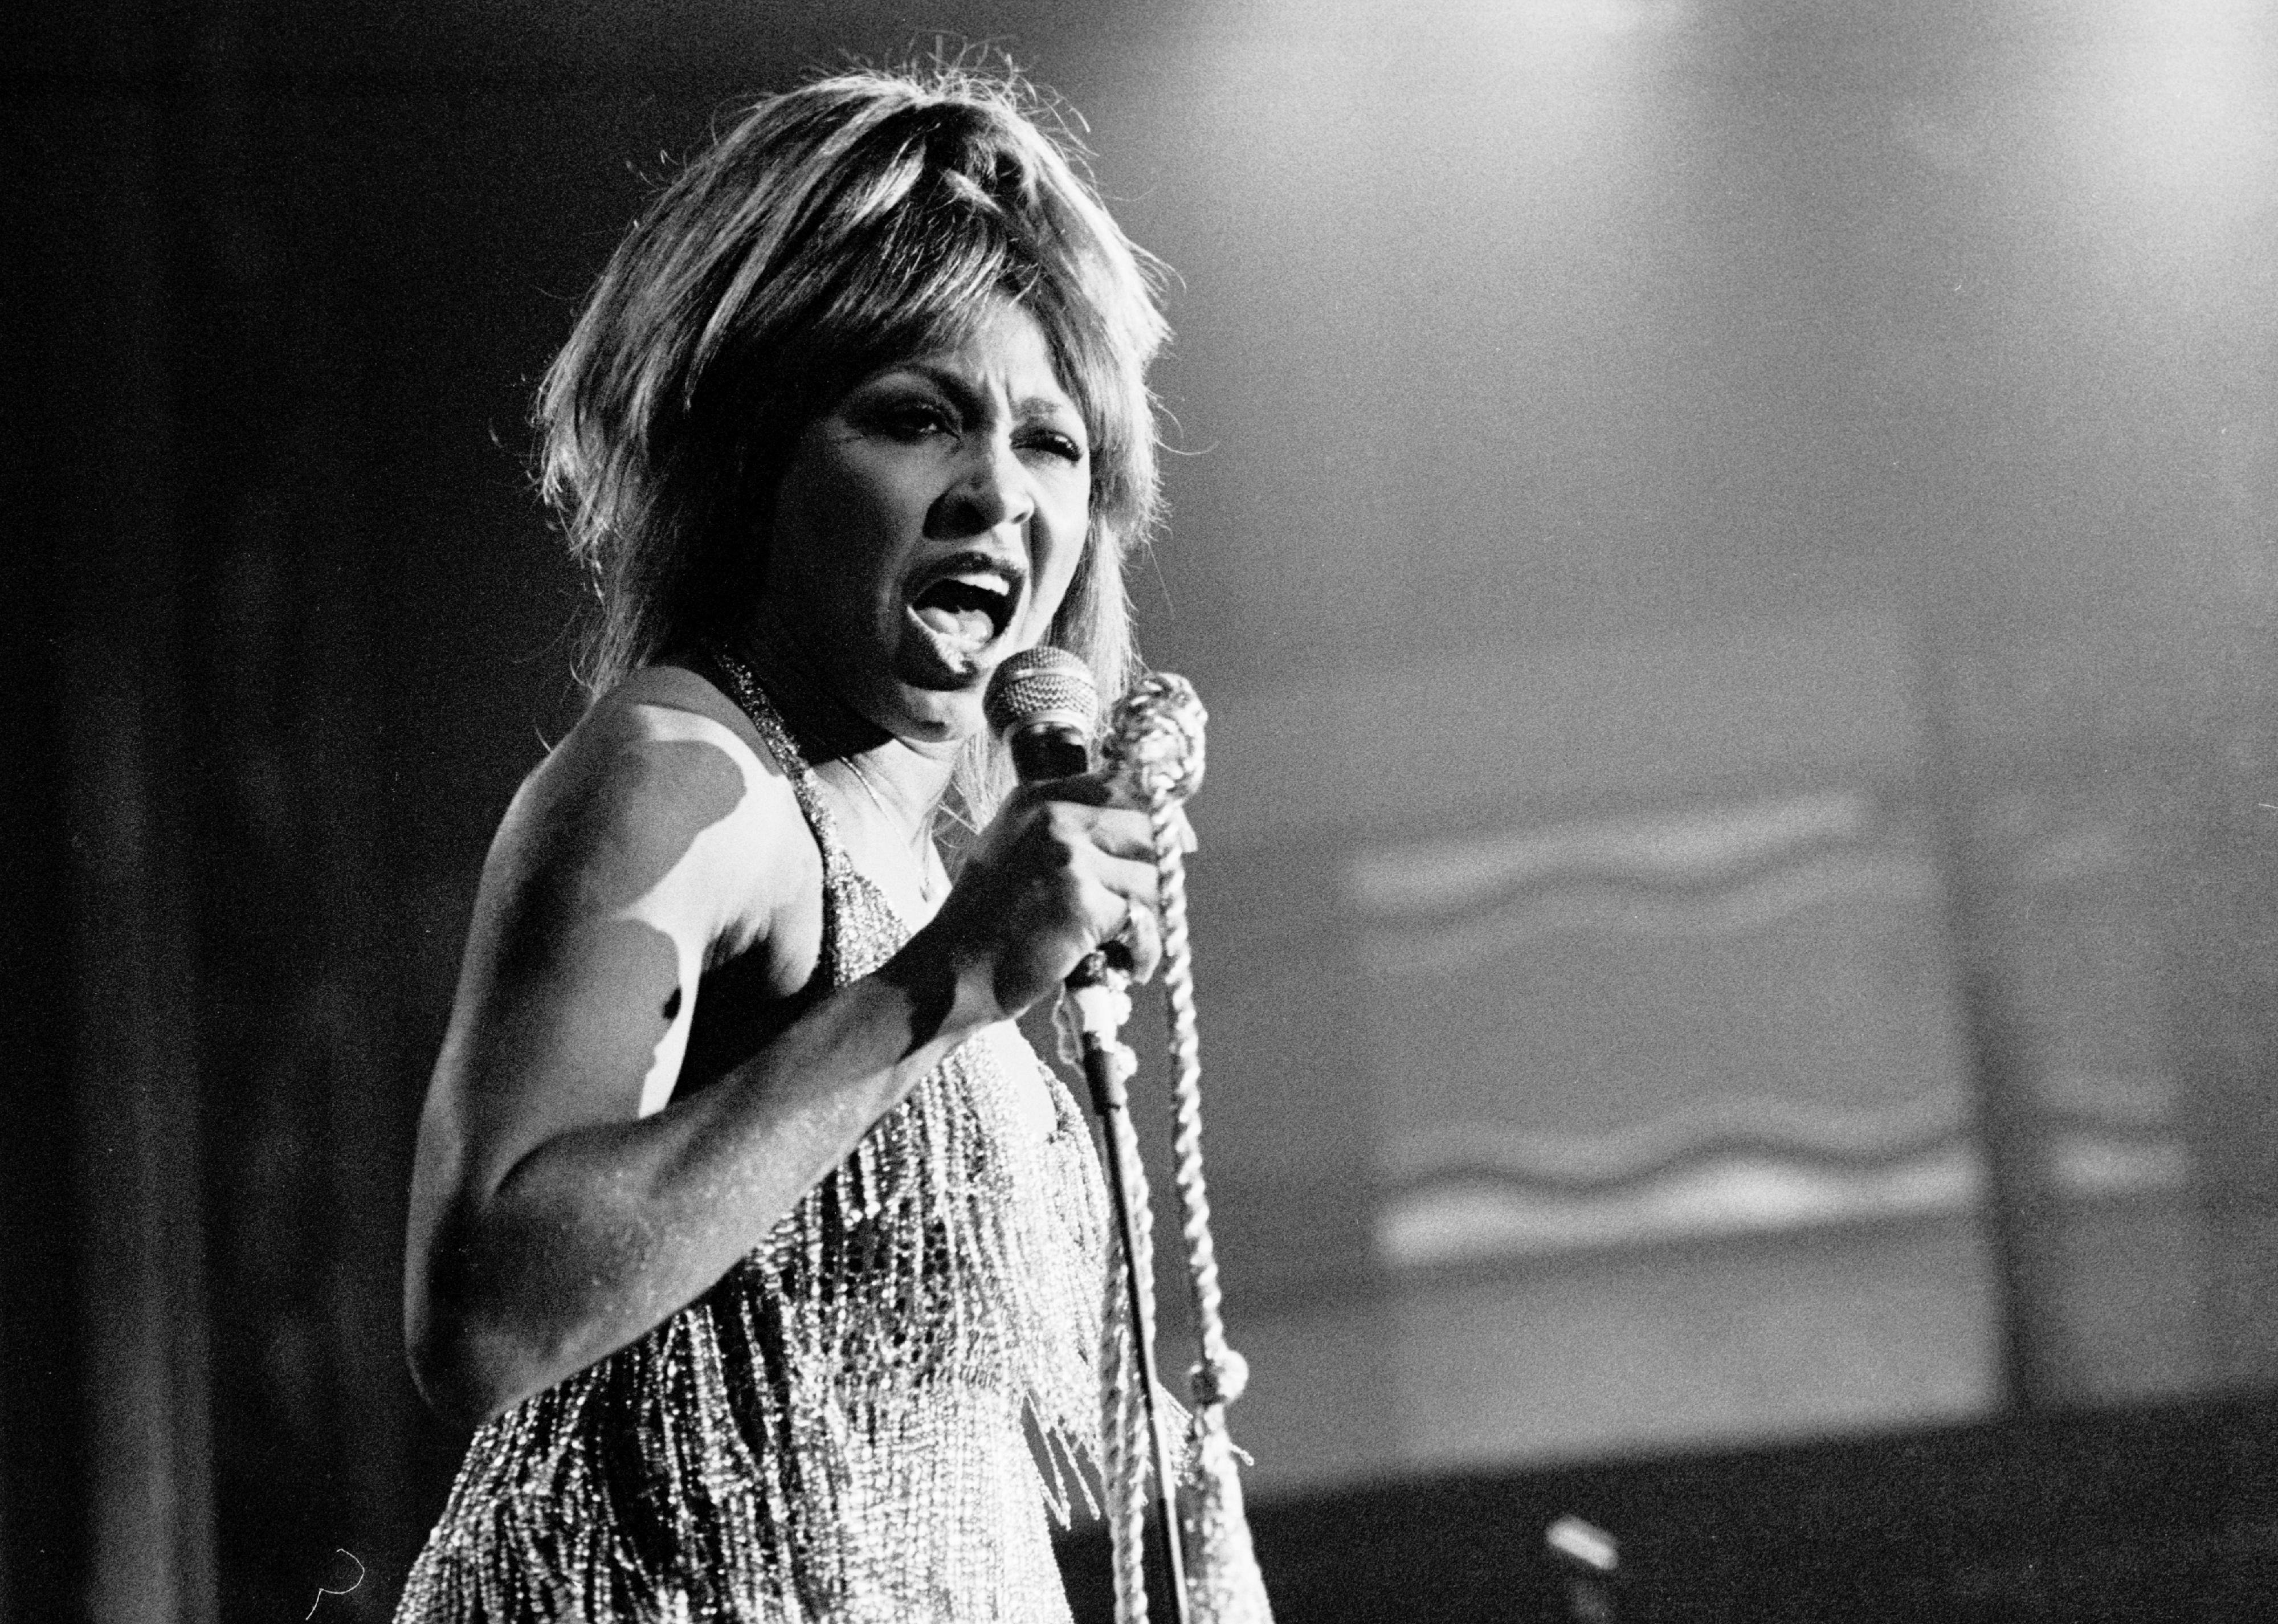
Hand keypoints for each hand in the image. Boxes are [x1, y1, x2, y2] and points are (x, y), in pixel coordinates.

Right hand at [911, 774, 1163, 1023]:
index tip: (1172, 841)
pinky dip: (1143, 949)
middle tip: (1149, 905)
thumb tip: (1143, 827)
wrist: (954, 972)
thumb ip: (1065, 828)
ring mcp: (1070, 857)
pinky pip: (1142, 921)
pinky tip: (1127, 966)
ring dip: (1148, 916)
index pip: (1122, 786)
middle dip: (1158, 869)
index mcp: (1037, 797)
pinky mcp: (1084, 902)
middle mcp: (1054, 817)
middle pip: (1147, 827)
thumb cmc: (987, 921)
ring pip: (1150, 877)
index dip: (1155, 815)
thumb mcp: (1015, 849)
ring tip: (1125, 945)